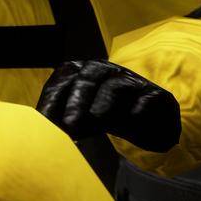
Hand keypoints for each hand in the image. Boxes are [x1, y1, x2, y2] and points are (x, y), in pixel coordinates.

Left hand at [37, 59, 180, 151]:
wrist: (150, 125)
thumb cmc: (108, 117)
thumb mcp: (83, 117)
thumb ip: (65, 118)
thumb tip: (43, 129)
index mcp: (85, 70)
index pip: (65, 75)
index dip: (54, 96)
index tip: (45, 120)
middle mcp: (108, 70)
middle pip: (89, 76)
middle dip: (77, 101)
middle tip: (69, 125)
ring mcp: (134, 81)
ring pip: (117, 85)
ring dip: (103, 105)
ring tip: (94, 122)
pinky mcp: (157, 95)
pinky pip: (148, 98)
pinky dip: (138, 109)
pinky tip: (129, 122)